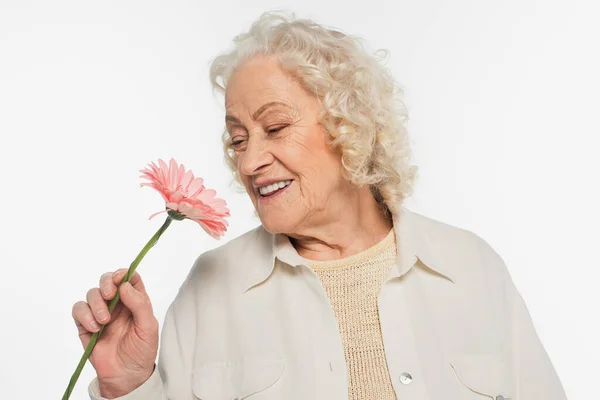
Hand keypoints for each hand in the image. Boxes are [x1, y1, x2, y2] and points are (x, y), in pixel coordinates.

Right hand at [71, 269, 158, 397]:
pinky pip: (79, 310)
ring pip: (92, 294)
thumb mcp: (148, 327)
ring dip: (97, 304)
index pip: (129, 278)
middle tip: (110, 295)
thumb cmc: (141, 350)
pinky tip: (94, 328)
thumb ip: (139, 304)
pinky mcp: (86, 324)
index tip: (120, 278)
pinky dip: (84, 315)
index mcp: (135, 300)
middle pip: (107, 280)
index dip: (124, 273)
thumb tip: (125, 285)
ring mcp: (100, 312)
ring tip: (104, 322)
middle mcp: (117, 303)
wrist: (126, 375)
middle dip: (106, 283)